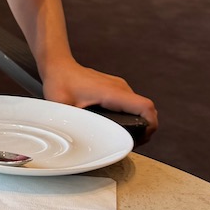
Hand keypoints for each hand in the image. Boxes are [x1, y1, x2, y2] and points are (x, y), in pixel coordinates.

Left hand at [41, 60, 158, 138]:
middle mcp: (120, 88)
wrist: (59, 66)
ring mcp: (119, 86)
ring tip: (127, 137)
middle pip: (146, 109)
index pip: (145, 106)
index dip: (150, 124)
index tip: (144, 137)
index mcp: (111, 93)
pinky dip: (132, 115)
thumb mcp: (63, 107)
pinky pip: (130, 103)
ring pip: (139, 106)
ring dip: (139, 121)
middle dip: (146, 128)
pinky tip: (119, 126)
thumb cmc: (60, 83)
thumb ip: (72, 123)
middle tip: (133, 143)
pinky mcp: (115, 88)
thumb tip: (77, 139)